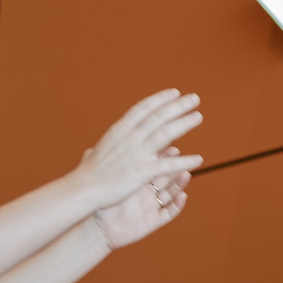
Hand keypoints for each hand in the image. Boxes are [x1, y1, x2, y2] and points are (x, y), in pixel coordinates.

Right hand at [73, 89, 203, 208]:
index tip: (174, 92)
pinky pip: (168, 165)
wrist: (83, 189)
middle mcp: (130, 137)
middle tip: (194, 98)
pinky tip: (199, 160)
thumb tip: (97, 147)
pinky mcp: (142, 171)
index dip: (160, 99)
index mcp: (119, 130)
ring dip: (184, 124)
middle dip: (178, 106)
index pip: (143, 109)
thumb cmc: (88, 174)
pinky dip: (184, 161)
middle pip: (158, 117)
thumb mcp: (96, 153)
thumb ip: (103, 147)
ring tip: (198, 116)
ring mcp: (137, 153)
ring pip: (166, 134)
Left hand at [91, 149, 191, 248]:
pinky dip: (178, 205)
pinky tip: (183, 196)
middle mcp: (146, 193)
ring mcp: (151, 207)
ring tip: (186, 174)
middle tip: (183, 159)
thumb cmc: (98, 204)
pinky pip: (169, 213)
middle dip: (175, 169)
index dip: (164, 158)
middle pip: (165, 178)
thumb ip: (101, 167)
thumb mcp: (102, 182)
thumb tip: (88, 150)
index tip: (173, 148)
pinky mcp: (153, 221)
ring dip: (179, 184)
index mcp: (137, 181)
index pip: (154, 166)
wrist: (96, 228)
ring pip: (170, 194)